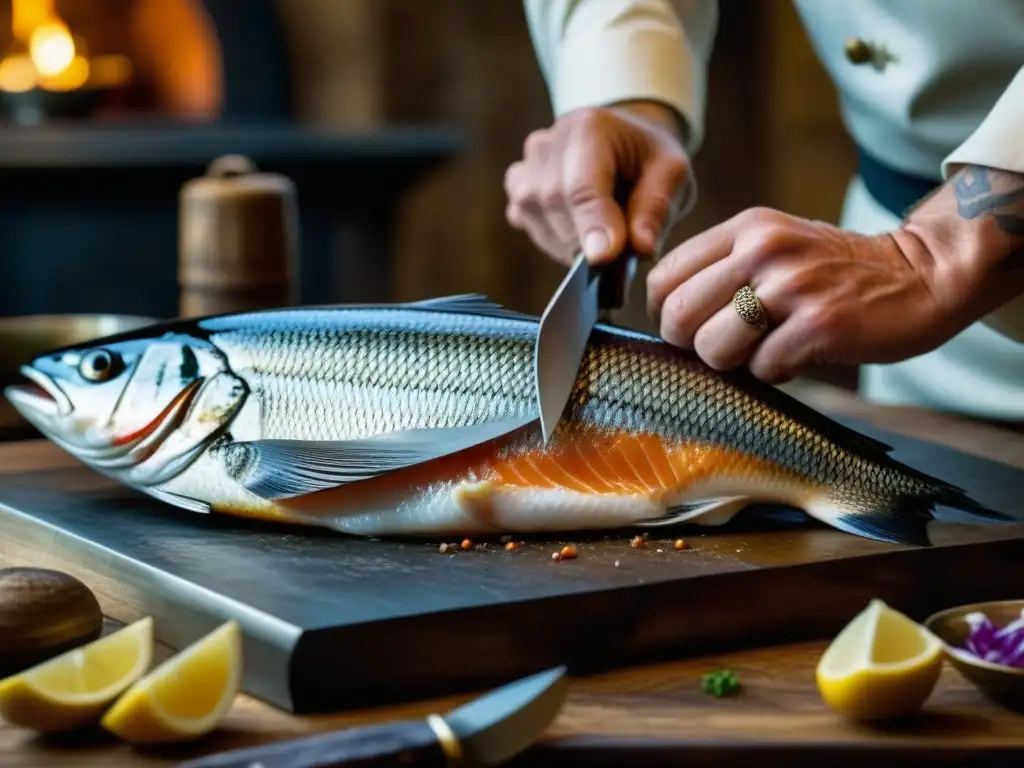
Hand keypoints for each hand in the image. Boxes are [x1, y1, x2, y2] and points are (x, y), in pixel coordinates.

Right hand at [504, 101, 690, 265]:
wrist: (620, 144)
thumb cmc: (647, 158)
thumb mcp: (671, 173)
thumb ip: (657, 208)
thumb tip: (641, 248)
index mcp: (589, 128)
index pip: (582, 185)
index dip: (592, 224)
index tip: (605, 257)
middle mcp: (546, 144)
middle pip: (556, 206)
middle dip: (587, 239)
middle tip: (621, 251)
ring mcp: (525, 170)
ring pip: (541, 223)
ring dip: (574, 244)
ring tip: (604, 234)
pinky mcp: (516, 194)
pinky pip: (532, 229)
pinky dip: (558, 242)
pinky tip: (581, 230)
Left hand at [645, 207, 965, 382]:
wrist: (921, 274)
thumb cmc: (836, 271)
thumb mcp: (774, 246)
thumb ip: (723, 269)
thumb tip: (668, 320)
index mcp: (745, 229)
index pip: (664, 279)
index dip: (667, 315)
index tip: (693, 328)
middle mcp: (763, 250)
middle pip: (678, 316)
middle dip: (692, 346)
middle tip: (724, 348)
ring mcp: (792, 286)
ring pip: (712, 347)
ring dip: (732, 364)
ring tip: (763, 351)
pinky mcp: (819, 324)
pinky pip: (762, 368)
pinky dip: (774, 373)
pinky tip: (798, 356)